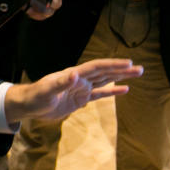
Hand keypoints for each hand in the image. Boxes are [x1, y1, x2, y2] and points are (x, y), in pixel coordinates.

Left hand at [2, 58, 143, 121]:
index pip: (97, 67)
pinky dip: (112, 92)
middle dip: (122, 70)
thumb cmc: (36, 96)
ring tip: (136, 74)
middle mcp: (80, 79)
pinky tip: (124, 90)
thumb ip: (62, 82)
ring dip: (120, 78)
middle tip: (139, 68)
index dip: (112, 65)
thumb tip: (75, 74)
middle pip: (105, 72)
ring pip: (105, 81)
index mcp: (74, 74)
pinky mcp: (81, 99)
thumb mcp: (47, 90)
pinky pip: (100, 94)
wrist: (29, 105)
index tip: (127, 63)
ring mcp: (82, 88)